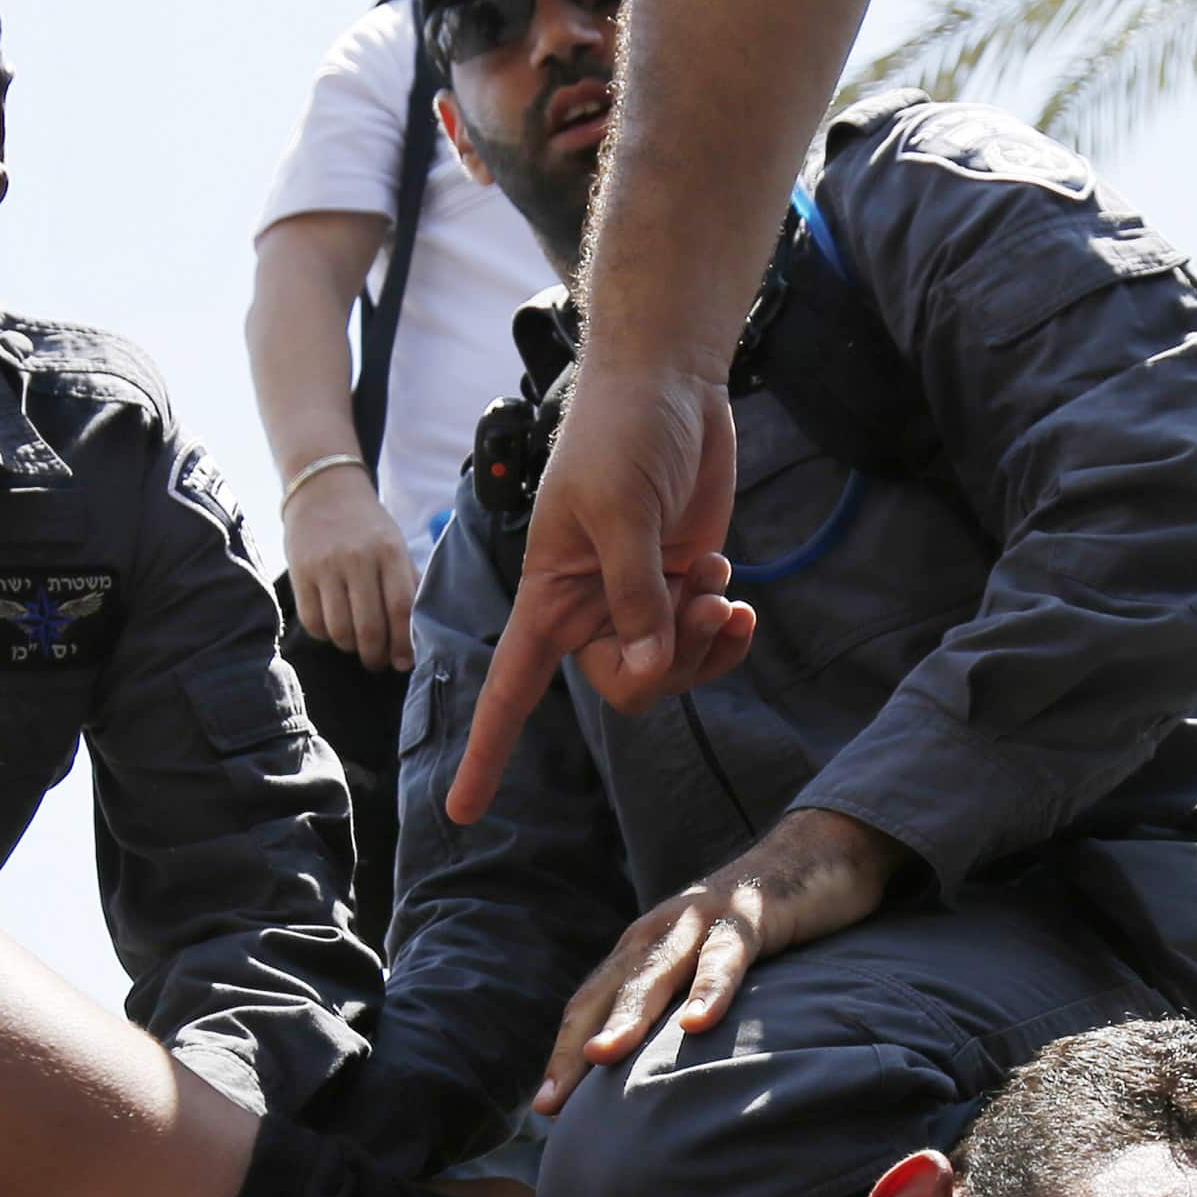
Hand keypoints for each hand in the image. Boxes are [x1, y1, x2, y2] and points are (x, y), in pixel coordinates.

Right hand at [282, 466, 418, 671]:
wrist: (322, 489)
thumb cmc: (366, 524)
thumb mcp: (394, 544)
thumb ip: (406, 583)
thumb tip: (415, 636)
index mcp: (389, 551)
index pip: (400, 609)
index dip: (403, 644)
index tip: (404, 662)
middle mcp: (357, 558)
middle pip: (369, 627)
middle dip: (376, 656)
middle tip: (379, 662)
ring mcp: (325, 566)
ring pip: (339, 630)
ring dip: (350, 648)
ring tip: (357, 645)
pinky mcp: (299, 573)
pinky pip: (312, 621)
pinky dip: (325, 635)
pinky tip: (334, 629)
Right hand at [447, 355, 752, 824]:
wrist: (670, 384)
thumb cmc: (621, 434)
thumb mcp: (620, 513)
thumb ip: (634, 596)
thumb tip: (648, 672)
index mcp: (549, 597)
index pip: (509, 689)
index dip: (485, 752)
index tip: (462, 812)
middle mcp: (588, 608)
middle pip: (623, 687)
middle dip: (669, 664)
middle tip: (701, 605)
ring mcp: (639, 598)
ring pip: (669, 670)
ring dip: (703, 643)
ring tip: (720, 592)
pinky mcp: (682, 582)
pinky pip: (701, 641)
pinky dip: (724, 630)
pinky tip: (734, 595)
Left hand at [535, 809, 908, 1114]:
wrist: (811, 855)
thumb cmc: (751, 930)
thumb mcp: (701, 969)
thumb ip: (674, 1011)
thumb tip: (650, 1081)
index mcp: (641, 952)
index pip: (590, 1006)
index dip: (564, 1055)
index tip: (545, 1110)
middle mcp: (657, 935)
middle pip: (606, 994)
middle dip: (573, 1047)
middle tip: (549, 1101)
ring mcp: (698, 922)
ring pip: (655, 975)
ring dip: (625, 1016)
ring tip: (600, 1057)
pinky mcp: (747, 918)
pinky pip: (725, 958)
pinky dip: (710, 990)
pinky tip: (698, 1023)